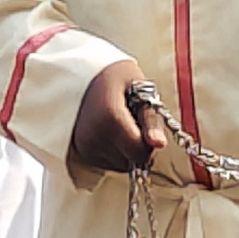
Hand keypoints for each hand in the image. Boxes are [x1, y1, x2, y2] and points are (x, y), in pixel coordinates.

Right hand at [70, 61, 166, 178]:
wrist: (79, 73)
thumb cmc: (115, 75)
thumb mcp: (140, 87)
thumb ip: (150, 118)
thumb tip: (159, 144)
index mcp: (110, 118)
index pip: (141, 153)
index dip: (151, 143)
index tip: (146, 123)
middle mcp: (95, 137)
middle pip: (133, 161)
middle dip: (140, 145)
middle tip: (134, 119)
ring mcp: (87, 147)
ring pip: (122, 164)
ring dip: (128, 149)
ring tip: (121, 123)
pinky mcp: (83, 153)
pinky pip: (110, 163)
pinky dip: (116, 151)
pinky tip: (111, 131)